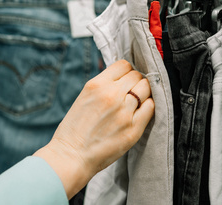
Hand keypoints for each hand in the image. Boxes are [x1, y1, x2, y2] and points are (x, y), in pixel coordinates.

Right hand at [34, 59, 153, 198]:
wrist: (71, 156)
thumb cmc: (74, 129)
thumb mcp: (84, 97)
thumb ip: (103, 86)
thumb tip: (122, 79)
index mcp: (97, 85)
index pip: (123, 65)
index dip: (126, 71)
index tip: (126, 79)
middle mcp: (112, 95)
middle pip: (136, 76)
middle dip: (135, 81)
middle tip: (132, 92)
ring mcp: (124, 111)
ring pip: (145, 89)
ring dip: (143, 93)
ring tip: (137, 101)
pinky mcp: (133, 129)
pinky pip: (150, 107)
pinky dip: (148, 106)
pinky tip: (140, 112)